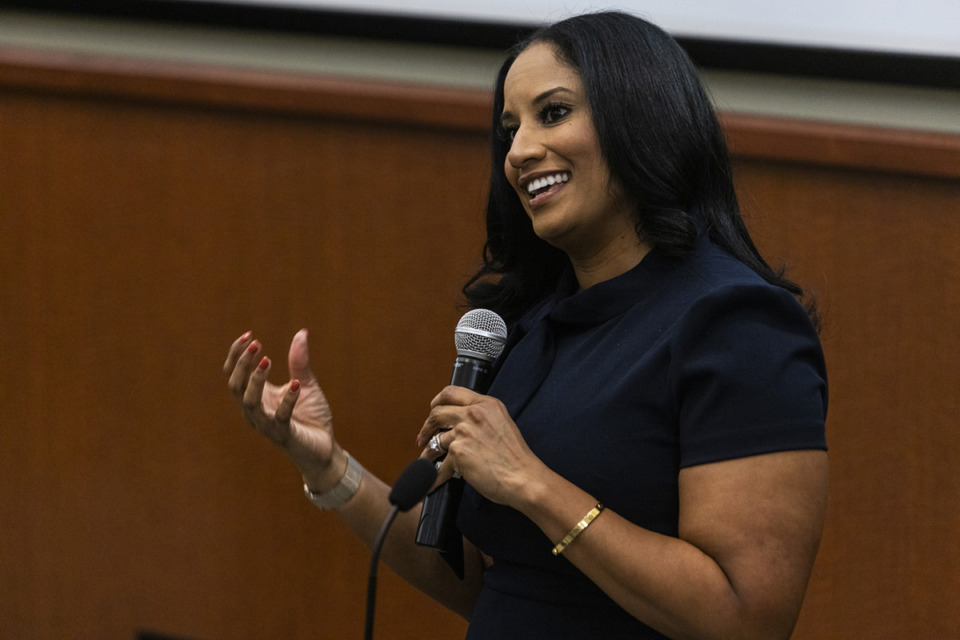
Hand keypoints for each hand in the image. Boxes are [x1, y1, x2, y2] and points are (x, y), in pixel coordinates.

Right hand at [224, 329, 339, 482]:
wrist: (324, 448)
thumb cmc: (309, 417)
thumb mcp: (305, 383)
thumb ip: (299, 361)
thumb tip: (301, 332)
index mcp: (257, 396)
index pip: (235, 374)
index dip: (237, 355)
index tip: (248, 335)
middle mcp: (257, 410)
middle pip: (235, 386)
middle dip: (242, 363)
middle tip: (256, 344)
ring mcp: (268, 423)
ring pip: (249, 402)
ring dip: (255, 380)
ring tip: (268, 360)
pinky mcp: (284, 434)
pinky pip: (280, 417)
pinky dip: (287, 400)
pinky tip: (295, 385)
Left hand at [417, 386, 543, 506]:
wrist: (523, 477)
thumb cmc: (516, 457)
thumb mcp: (502, 423)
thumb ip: (482, 418)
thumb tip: (460, 423)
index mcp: (486, 404)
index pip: (452, 392)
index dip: (437, 401)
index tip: (432, 409)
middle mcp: (474, 414)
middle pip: (437, 413)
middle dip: (426, 426)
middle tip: (423, 436)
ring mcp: (464, 432)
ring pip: (435, 439)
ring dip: (428, 452)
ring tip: (427, 460)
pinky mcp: (458, 451)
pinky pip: (440, 464)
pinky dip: (435, 475)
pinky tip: (433, 479)